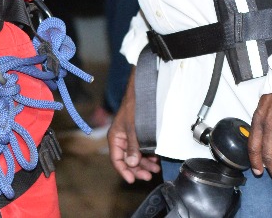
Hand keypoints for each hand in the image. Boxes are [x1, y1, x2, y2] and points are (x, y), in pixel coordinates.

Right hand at [108, 69, 159, 183]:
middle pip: (127, 160)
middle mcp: (121, 139)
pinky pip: (142, 148)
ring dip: (145, 163)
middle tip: (149, 176)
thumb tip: (131, 164)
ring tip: (155, 168)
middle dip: (138, 169)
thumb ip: (133, 146)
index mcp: (115, 138)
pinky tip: (156, 159)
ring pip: (136, 156)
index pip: (116, 160)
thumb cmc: (134, 106)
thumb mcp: (133, 128)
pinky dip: (148, 155)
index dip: (124, 171)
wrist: (142, 91)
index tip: (132, 180)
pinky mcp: (139, 134)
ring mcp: (130, 137)